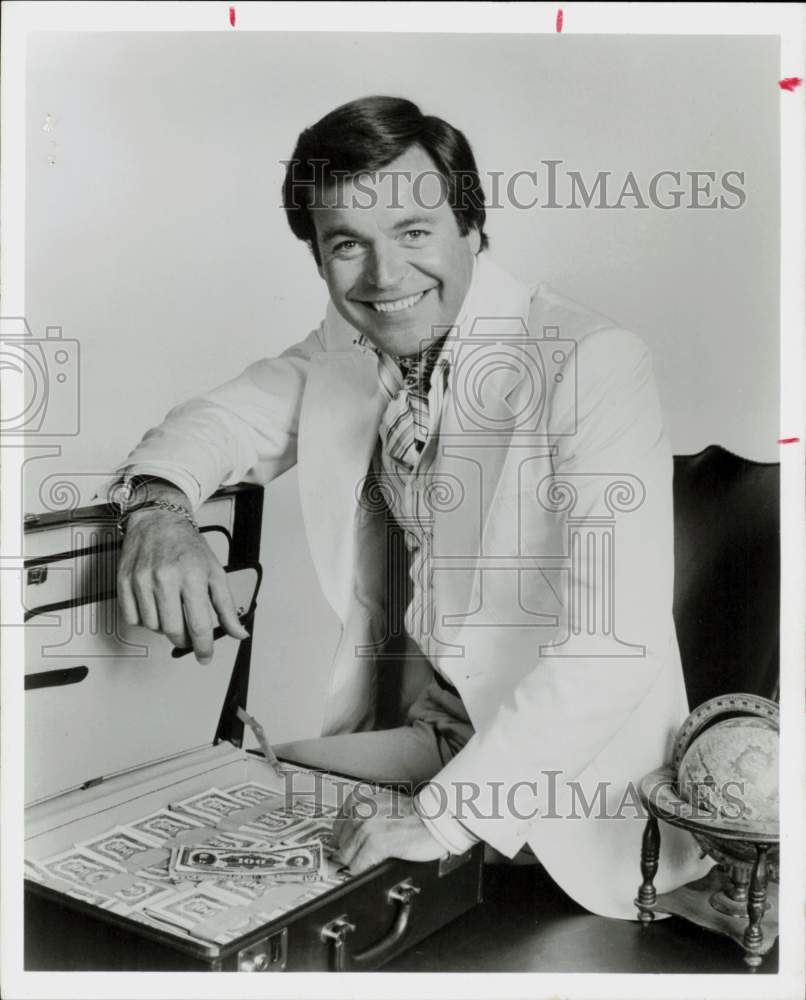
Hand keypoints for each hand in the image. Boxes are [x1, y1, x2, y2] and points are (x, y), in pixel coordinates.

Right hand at [116, 495, 247, 663]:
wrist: (158, 519)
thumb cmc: (188, 545)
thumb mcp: (215, 572)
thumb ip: (227, 607)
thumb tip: (239, 632)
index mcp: (192, 576)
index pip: (199, 624)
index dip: (203, 647)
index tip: (205, 656)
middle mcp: (165, 578)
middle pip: (173, 630)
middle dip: (184, 639)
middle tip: (189, 633)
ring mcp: (141, 580)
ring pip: (152, 627)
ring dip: (164, 627)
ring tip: (171, 610)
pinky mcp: (124, 581)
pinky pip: (132, 618)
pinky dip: (145, 619)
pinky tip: (154, 606)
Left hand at [332, 787, 444, 874]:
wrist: (436, 819)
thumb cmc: (417, 814)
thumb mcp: (384, 804)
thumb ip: (365, 815)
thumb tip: (349, 836)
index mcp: (361, 797)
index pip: (337, 826)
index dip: (344, 840)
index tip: (349, 847)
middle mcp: (361, 809)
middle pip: (341, 842)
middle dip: (350, 852)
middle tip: (363, 856)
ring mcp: (367, 826)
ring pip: (347, 856)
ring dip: (357, 863)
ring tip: (371, 861)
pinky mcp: (376, 843)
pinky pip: (358, 866)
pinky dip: (364, 870)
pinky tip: (376, 865)